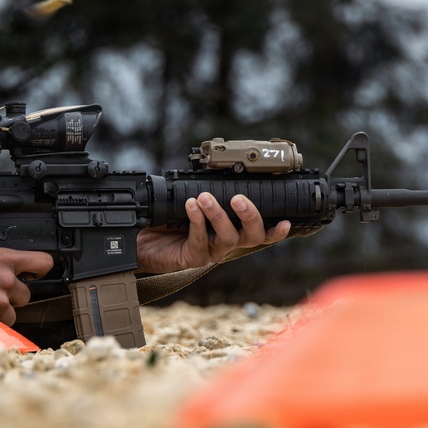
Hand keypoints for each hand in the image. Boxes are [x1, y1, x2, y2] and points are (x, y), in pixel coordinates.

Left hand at [135, 193, 290, 273]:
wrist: (140, 239)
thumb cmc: (167, 219)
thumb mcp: (190, 201)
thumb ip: (207, 190)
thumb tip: (216, 168)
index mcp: (231, 229)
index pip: (261, 231)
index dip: (276, 230)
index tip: (286, 221)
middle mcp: (226, 242)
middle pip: (252, 236)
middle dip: (250, 215)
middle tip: (238, 198)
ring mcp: (211, 252)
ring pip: (227, 237)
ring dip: (218, 215)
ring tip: (205, 198)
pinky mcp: (193, 258)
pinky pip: (200, 240)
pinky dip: (197, 221)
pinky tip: (191, 206)